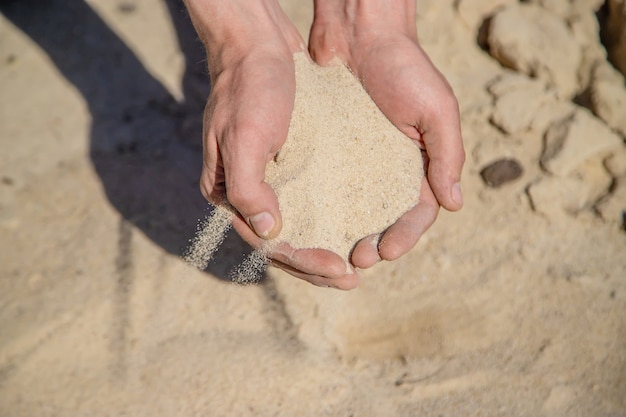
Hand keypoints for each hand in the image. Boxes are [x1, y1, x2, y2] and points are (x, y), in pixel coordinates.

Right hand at [184, 0, 359, 288]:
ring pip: (297, 225)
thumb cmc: (249, 88)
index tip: (340, 269)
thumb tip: (269, 232)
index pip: (266, 242)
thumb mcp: (243, 136)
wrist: (257, 46)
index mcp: (228, 192)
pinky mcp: (287, 164)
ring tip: (355, 263)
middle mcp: (246, 191)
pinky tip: (350, 226)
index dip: (303, 261)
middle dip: (316, 265)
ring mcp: (267, 179)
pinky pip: (308, 201)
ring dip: (323, 246)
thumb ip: (247, 188)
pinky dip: (327, 218)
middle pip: (282, 242)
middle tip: (353, 278)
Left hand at [309, 0, 465, 267]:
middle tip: (358, 258)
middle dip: (375, 242)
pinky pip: (328, 186)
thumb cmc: (404, 67)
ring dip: (348, 233)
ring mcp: (359, 162)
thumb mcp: (436, 110)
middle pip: (385, 218)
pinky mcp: (331, 151)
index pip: (418, 212)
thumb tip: (454, 205)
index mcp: (420, 163)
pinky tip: (313, 222)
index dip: (405, 235)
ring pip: (355, 209)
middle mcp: (389, 168)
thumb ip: (447, 156)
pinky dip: (324, 207)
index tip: (386, 250)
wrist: (359, 32)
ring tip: (335, 250)